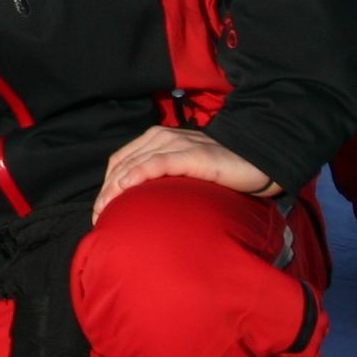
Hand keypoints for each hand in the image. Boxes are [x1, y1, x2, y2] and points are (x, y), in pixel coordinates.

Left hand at [93, 124, 275, 215]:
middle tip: (98, 218)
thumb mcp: (184, 173)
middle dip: (106, 191)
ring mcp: (178, 144)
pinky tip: (128, 187)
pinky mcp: (194, 154)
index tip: (100, 211)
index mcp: (156, 139)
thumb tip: (139, 204)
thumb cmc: (220, 172)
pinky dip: (141, 173)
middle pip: (123, 163)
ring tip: (106, 209)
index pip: (120, 161)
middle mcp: (162, 138)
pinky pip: (161, 162)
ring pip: (136, 162)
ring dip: (116, 187)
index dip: (106, 185)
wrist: (258, 162)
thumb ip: (163, 178)